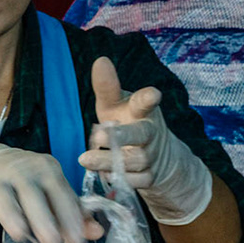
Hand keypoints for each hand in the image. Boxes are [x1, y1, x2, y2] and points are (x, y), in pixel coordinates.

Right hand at [0, 140, 99, 242]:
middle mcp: (22, 172)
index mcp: (46, 170)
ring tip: (22, 237)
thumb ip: (73, 212)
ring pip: (4, 199)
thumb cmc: (29, 182)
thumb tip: (98, 233)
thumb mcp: (52, 189)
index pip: (60, 193)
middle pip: (32, 195)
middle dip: (43, 221)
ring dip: (12, 217)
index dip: (70, 217)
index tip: (78, 241)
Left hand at [80, 56, 211, 223]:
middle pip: (140, 135)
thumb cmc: (128, 123)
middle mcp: (150, 132)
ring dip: (109, 161)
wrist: (157, 157)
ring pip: (133, 161)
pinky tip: (104, 175)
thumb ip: (107, 87)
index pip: (146, 102)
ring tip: (86, 159)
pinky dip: (118, 179)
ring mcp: (151, 156)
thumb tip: (100, 60)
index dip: (148, 98)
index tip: (152, 94)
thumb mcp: (115, 106)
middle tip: (98, 137)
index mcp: (142, 111)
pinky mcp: (150, 177)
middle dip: (121, 136)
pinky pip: (134, 181)